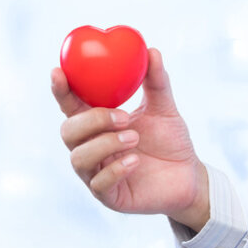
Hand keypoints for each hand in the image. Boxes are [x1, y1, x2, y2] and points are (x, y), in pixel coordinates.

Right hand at [52, 48, 209, 231]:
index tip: (58, 71)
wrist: (189, 177)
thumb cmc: (170, 141)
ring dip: (105, 144)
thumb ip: (156, 81)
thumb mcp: (164, 108)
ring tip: (134, 138)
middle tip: (123, 116)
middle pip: (68, 132)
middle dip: (91, 121)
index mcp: (97, 124)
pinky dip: (115, 168)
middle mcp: (91, 148)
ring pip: (79, 158)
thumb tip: (151, 51)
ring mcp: (96, 173)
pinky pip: (98, 183)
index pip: (70, 105)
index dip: (60, 90)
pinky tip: (135, 161)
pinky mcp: (108, 196)